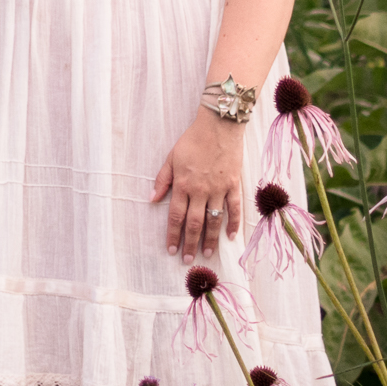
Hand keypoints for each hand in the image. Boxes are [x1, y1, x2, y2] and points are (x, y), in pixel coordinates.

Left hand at [151, 108, 241, 259]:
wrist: (218, 126)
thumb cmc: (192, 140)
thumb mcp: (171, 157)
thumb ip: (162, 180)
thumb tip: (152, 200)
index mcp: (182, 185)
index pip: (176, 216)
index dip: (173, 235)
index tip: (170, 249)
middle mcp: (200, 191)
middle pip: (194, 223)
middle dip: (190, 244)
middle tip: (188, 260)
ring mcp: (218, 189)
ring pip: (214, 220)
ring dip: (211, 239)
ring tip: (207, 254)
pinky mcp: (234, 185)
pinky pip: (234, 209)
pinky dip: (233, 224)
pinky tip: (230, 237)